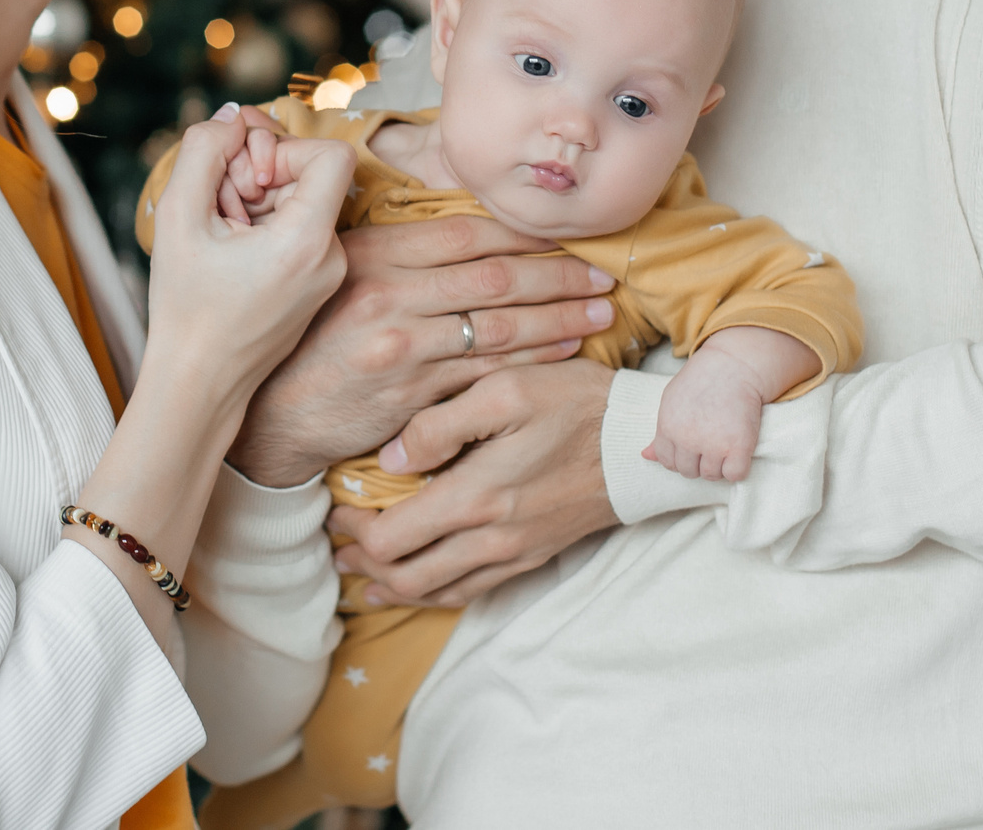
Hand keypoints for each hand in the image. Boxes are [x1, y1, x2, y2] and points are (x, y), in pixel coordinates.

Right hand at [141, 116, 352, 414]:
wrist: (199, 384)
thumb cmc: (186, 308)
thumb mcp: (179, 216)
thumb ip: (204, 151)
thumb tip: (233, 117)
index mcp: (308, 242)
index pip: (332, 154)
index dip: (286, 147)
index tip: (248, 178)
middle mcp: (332, 257)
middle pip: (312, 174)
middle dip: (260, 175)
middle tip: (220, 207)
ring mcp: (329, 273)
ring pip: (302, 200)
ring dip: (258, 200)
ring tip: (220, 234)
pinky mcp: (317, 284)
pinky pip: (299, 229)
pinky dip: (265, 227)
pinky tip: (231, 252)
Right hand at [227, 215, 617, 486]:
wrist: (275, 413)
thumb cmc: (312, 337)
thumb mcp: (339, 275)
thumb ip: (398, 253)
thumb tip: (468, 230)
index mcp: (373, 257)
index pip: (464, 234)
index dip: (522, 233)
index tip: (564, 234)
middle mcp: (390, 298)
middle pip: (494, 278)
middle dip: (557, 275)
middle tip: (603, 274)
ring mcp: (403, 349)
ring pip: (500, 327)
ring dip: (559, 318)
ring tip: (601, 311)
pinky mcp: (413, 396)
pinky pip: (487, 373)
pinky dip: (534, 361)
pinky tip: (566, 353)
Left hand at [327, 360, 618, 607]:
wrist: (645, 443)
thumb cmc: (576, 403)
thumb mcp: (506, 389)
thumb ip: (441, 424)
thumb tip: (392, 458)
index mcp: (477, 496)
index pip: (392, 539)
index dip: (354, 532)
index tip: (337, 509)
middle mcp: (492, 537)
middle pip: (405, 576)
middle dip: (364, 565)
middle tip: (338, 544)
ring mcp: (515, 552)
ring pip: (437, 591)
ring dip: (393, 585)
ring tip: (364, 573)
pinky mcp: (534, 555)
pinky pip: (472, 591)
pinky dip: (435, 592)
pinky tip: (419, 582)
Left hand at [644, 325, 818, 481]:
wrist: (734, 364)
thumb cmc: (702, 381)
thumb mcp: (672, 400)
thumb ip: (662, 430)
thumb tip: (646, 456)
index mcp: (668, 428)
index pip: (667, 461)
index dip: (680, 457)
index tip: (692, 447)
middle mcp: (688, 440)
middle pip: (688, 471)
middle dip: (698, 462)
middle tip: (711, 443)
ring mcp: (713, 445)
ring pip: (711, 475)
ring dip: (718, 466)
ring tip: (725, 444)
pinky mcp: (739, 447)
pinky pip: (735, 475)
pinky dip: (737, 468)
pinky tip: (738, 452)